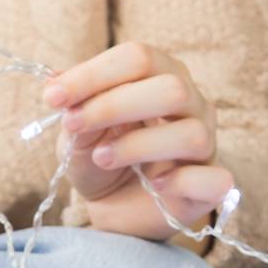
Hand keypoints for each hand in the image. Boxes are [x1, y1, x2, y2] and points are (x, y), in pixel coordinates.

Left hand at [43, 42, 231, 244]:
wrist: (115, 210)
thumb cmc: (101, 160)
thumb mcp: (78, 134)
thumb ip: (76, 109)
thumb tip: (57, 83)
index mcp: (161, 76)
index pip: (138, 58)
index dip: (94, 74)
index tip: (53, 96)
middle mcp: (192, 104)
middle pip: (171, 88)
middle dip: (114, 105)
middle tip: (73, 125)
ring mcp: (206, 144)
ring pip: (190, 134)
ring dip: (138, 145)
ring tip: (102, 158)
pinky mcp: (211, 185)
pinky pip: (213, 179)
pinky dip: (179, 181)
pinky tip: (152, 185)